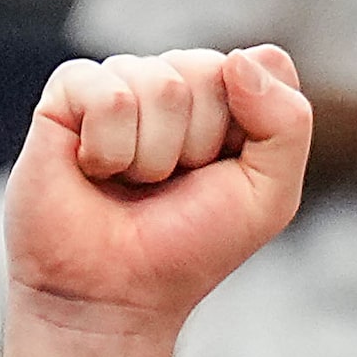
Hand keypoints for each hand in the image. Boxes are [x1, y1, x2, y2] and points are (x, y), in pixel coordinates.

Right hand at [6, 46, 312, 331]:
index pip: (263, 65)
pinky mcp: (69, 92)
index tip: (223, 175)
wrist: (113, 297)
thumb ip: (288, 123)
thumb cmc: (187, 249)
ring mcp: (121, 82)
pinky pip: (110, 95)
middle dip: (199, 145)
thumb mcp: (269, 197)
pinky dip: (109, 150)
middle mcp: (174, 80)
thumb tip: (235, 59)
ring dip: (153, 158)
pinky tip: (94, 171)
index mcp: (227, 97)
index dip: (251, 129)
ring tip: (131, 184)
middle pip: (212, 70)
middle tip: (169, 187)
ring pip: (162, 85)